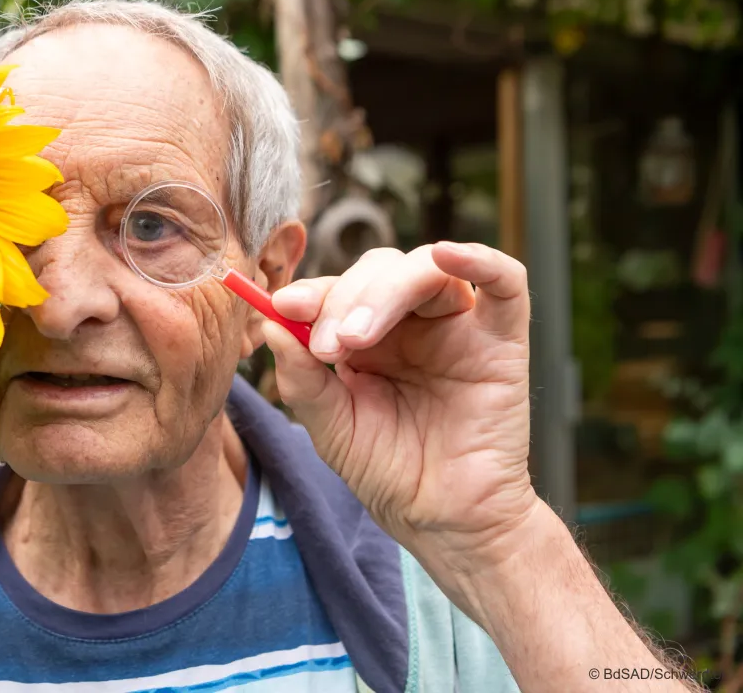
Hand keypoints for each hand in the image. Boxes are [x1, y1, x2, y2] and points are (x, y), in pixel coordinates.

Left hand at [263, 242, 535, 581]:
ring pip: (426, 269)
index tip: (284, 306)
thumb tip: (270, 324)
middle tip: (327, 345)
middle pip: (380, 269)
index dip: (311, 291)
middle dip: (345, 298)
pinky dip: (481, 259)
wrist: (441, 519)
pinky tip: (449, 255)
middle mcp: (413, 322)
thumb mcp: (330, 426)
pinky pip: (505, 283)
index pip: (339, 290)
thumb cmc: (388, 471)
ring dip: (384, 291)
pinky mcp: (503, 340)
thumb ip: (302, 378)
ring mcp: (459, 326)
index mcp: (369, 335)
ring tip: (356, 339)